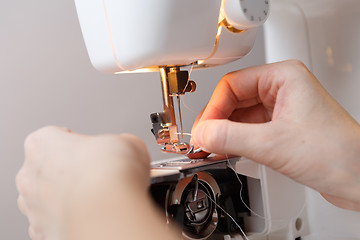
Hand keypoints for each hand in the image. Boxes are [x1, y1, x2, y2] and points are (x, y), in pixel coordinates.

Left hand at [16, 126, 176, 239]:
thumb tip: (127, 149)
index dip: (78, 143)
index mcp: (42, 144)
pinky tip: (91, 217)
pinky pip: (52, 225)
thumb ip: (121, 143)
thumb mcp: (127, 142)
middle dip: (69, 173)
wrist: (108, 212)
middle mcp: (30, 175)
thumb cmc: (108, 175)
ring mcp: (34, 208)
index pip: (54, 137)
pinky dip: (69, 222)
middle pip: (46, 169)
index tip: (96, 150)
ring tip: (96, 199)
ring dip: (65, 199)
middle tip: (98, 175)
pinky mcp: (43, 234)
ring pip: (45, 201)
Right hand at [192, 60, 359, 210]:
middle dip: (216, 122)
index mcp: (283, 78)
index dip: (213, 108)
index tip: (202, 131)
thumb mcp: (274, 144)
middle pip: (233, 100)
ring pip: (239, 117)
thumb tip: (202, 134)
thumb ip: (231, 137)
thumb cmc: (338, 154)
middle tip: (202, 141)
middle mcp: (282, 90)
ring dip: (223, 133)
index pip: (232, 85)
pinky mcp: (280, 130)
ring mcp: (281, 111)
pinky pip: (248, 131)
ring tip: (209, 149)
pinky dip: (234, 141)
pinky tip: (224, 152)